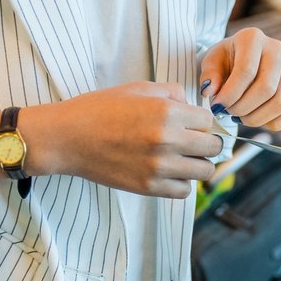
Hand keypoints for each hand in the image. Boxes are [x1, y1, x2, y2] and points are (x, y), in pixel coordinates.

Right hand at [23, 82, 222, 198]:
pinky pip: (184, 191)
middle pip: (213, 148)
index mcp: (166, 112)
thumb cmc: (99, 109)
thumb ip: (171, 93)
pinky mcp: (148, 187)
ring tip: (181, 158)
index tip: (192, 124)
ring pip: (204, 171)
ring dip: (197, 164)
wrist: (67, 138)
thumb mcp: (137, 88)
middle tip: (192, 142)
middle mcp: (167, 140)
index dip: (202, 122)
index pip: (209, 121)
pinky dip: (181, 183)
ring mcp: (159, 167)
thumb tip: (192, 105)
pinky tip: (168, 172)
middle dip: (206, 143)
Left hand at [200, 27, 280, 130]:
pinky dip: (273, 123)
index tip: (217, 106)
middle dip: (243, 107)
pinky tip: (256, 119)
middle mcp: (276, 50)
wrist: (240, 61)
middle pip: (267, 88)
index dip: (230, 93)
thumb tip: (210, 91)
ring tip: (239, 117)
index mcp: (253, 38)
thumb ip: (209, 75)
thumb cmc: (225, 60)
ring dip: (256, 118)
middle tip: (228, 112)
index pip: (247, 70)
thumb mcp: (211, 61)